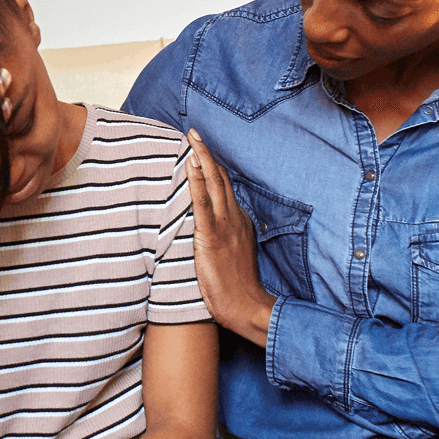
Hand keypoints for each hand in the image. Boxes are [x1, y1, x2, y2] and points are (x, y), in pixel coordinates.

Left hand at [185, 129, 275, 346]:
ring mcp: (224, 225)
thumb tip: (212, 228)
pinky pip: (203, 203)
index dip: (213, 168)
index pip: (225, 188)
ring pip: (214, 184)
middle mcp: (234, 218)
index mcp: (240, 221)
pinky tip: (190, 165)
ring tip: (191, 139)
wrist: (248, 306)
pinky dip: (196, 181)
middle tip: (195, 133)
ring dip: (202, 158)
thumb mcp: (235, 254)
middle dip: (208, 153)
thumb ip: (226, 236)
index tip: (202, 150)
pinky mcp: (212, 236)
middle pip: (221, 178)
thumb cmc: (238, 286)